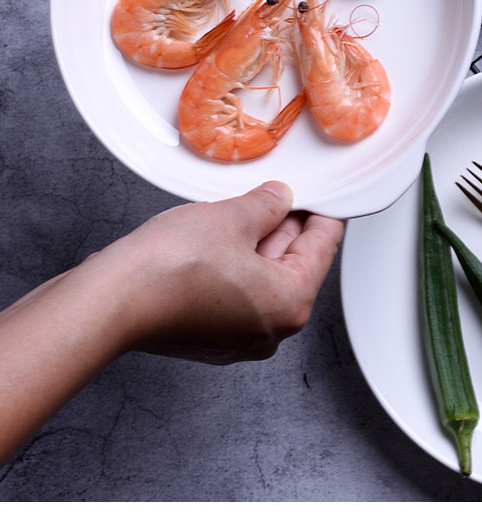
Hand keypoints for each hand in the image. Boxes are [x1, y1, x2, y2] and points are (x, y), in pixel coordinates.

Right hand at [0, 183, 343, 463]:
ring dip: (257, 240)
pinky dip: (232, 260)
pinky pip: (232, 289)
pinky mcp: (205, 333)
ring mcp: (234, 336)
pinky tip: (221, 233)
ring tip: (246, 206)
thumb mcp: (232, 217)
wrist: (110, 302)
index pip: (322, 247)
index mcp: (289, 304)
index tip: (326, 195)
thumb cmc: (169, 269)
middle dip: (286, 224)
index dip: (323, 211)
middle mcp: (268, 329)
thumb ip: (266, 205)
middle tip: (282, 191)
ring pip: (260, 276)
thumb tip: (278, 199)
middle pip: (292, 264)